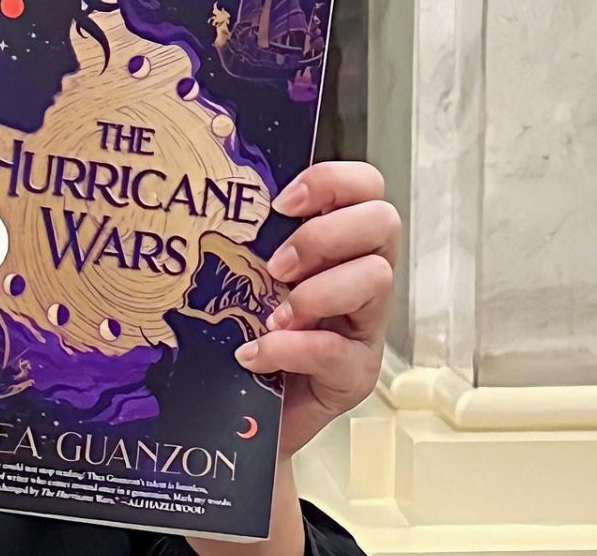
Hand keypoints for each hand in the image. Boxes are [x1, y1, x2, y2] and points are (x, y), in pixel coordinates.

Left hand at [235, 161, 398, 458]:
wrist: (244, 413)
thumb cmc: (248, 333)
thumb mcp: (248, 276)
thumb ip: (250, 241)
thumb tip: (215, 200)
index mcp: (339, 242)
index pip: (366, 187)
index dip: (331, 182)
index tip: (283, 203)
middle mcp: (362, 277)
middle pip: (382, 223)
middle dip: (323, 236)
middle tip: (275, 266)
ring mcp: (366, 327)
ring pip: (375, 278)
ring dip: (315, 291)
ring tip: (271, 315)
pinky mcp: (356, 374)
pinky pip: (336, 351)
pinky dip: (291, 348)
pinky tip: (255, 354)